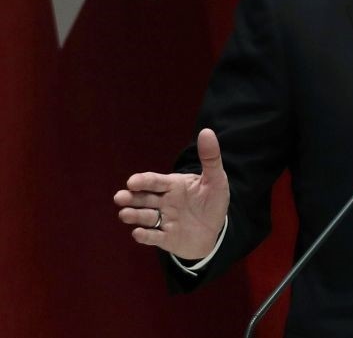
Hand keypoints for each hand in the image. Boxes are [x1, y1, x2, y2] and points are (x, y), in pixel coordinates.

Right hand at [114, 128, 229, 259]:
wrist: (216, 229)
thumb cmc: (212, 201)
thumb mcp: (215, 179)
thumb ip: (210, 158)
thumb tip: (207, 131)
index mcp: (172, 185)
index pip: (155, 181)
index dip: (143, 181)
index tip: (132, 182)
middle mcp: (164, 202)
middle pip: (143, 199)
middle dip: (131, 198)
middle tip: (120, 197)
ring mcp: (163, 221)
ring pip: (145, 217)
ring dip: (134, 216)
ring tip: (124, 214)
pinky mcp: (165, 238)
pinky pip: (153, 237)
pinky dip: (145, 236)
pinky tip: (138, 233)